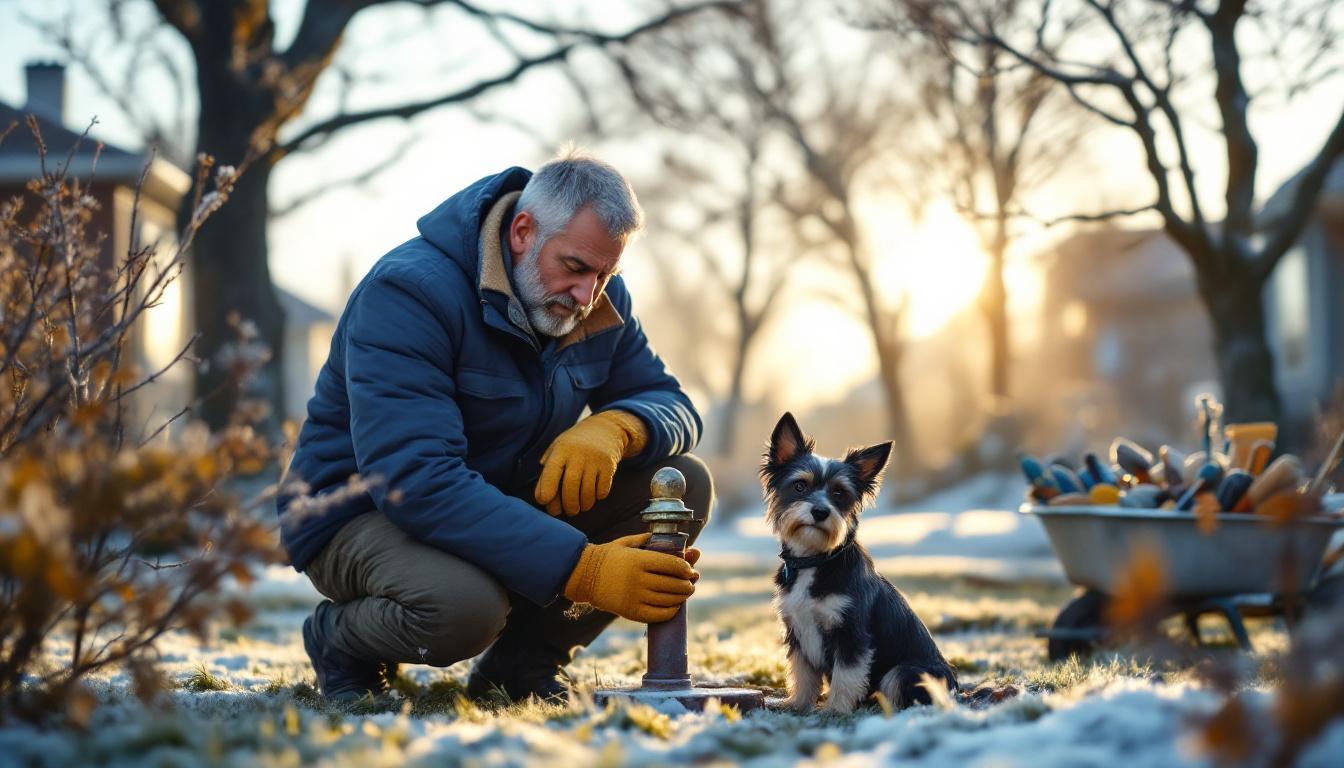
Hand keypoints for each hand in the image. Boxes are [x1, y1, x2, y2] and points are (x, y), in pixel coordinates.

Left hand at [535, 410, 647, 515]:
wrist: (605, 428)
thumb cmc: (574, 445)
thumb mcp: (558, 449)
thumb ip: (547, 471)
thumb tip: (541, 498)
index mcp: (562, 450)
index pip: (551, 471)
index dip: (546, 488)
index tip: (544, 501)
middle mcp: (578, 454)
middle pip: (571, 486)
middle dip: (568, 505)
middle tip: (570, 512)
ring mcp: (595, 459)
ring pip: (588, 491)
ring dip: (584, 505)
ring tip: (581, 507)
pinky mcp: (609, 465)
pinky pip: (603, 489)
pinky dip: (598, 497)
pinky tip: (594, 495)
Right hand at [563, 533, 697, 623]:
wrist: (583, 575)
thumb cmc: (609, 557)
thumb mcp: (628, 543)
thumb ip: (652, 542)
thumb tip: (679, 545)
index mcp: (639, 559)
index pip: (672, 564)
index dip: (686, 568)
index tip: (691, 569)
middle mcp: (638, 579)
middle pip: (674, 584)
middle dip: (688, 584)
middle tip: (692, 583)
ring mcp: (634, 597)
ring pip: (669, 600)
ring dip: (682, 597)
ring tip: (686, 593)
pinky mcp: (630, 612)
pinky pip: (658, 615)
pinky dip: (671, 612)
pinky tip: (674, 606)